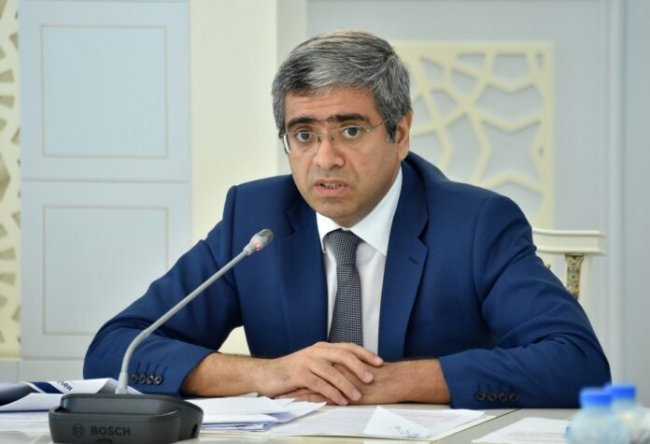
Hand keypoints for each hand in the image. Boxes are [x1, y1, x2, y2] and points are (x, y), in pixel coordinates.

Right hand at [258, 341, 382, 404]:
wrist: (267, 374)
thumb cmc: (292, 371)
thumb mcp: (312, 362)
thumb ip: (329, 363)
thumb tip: (353, 371)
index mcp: (322, 347)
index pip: (348, 347)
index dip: (365, 354)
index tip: (379, 362)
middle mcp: (316, 351)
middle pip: (343, 355)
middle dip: (359, 367)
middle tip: (371, 378)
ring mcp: (307, 362)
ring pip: (333, 372)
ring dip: (347, 385)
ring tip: (358, 396)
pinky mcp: (300, 375)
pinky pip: (320, 384)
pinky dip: (332, 393)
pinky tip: (341, 400)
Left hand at [275, 359, 450, 404]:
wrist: (396, 380)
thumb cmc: (383, 377)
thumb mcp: (362, 371)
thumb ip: (349, 371)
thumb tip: (340, 374)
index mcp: (341, 363)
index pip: (316, 367)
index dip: (302, 372)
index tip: (287, 378)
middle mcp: (338, 369)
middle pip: (310, 374)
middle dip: (294, 381)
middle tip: (277, 386)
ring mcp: (340, 381)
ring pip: (314, 385)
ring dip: (298, 391)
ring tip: (282, 397)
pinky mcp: (344, 393)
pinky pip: (324, 397)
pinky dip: (310, 401)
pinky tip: (300, 406)